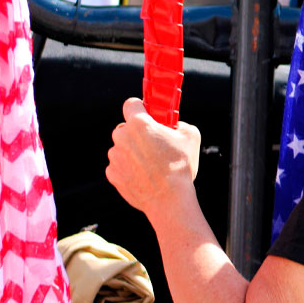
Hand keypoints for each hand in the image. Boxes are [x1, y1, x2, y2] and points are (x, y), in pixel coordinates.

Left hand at [107, 98, 200, 218]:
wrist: (168, 198)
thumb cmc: (180, 166)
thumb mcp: (191, 136)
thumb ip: (180, 124)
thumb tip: (175, 125)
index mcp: (139, 124)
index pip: (131, 104)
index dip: (140, 107)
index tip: (147, 113)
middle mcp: (122, 137)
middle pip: (126, 127)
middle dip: (139, 132)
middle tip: (155, 142)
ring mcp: (115, 157)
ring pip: (123, 147)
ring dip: (133, 151)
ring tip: (152, 163)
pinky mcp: (112, 174)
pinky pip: (120, 165)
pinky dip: (129, 167)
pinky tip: (145, 174)